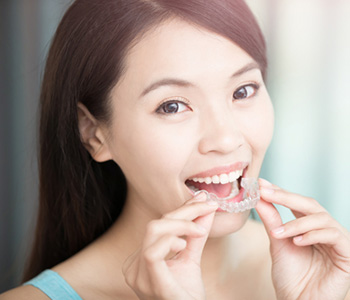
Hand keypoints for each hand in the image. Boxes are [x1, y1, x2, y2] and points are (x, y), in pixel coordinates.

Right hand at [122, 193, 217, 299]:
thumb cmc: (187, 296)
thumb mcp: (191, 259)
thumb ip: (196, 235)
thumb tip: (206, 207)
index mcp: (141, 258)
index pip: (159, 225)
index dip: (182, 209)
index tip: (203, 199)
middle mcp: (135, 265)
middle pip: (156, 224)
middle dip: (183, 211)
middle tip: (207, 206)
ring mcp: (138, 275)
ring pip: (153, 231)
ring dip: (180, 224)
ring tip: (199, 230)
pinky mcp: (148, 283)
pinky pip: (153, 252)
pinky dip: (171, 240)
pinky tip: (183, 244)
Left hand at [255, 178, 349, 299]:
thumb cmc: (290, 277)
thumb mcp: (277, 243)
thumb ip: (272, 220)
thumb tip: (260, 196)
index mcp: (309, 227)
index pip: (296, 203)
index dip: (280, 192)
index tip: (261, 184)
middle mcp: (325, 231)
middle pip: (310, 204)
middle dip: (287, 197)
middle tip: (267, 193)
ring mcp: (337, 241)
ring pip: (321, 218)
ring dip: (296, 223)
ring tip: (278, 233)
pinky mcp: (347, 254)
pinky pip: (333, 235)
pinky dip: (313, 235)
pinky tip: (297, 241)